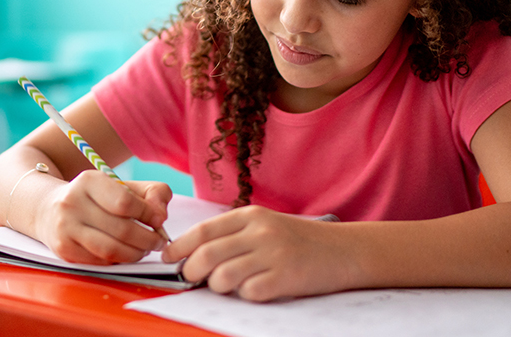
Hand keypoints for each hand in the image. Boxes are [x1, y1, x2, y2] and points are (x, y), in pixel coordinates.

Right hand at [33, 170, 171, 264]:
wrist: (48, 208)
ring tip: (144, 250)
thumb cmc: (94, 197)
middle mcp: (72, 203)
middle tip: (158, 241)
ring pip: (111, 250)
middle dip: (148, 239)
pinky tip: (124, 253)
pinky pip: (100, 261)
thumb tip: (160, 216)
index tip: (159, 220)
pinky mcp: (64, 250)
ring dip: (135, 254)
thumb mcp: (121, 184)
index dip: (148, 215)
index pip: (125, 202)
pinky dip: (118, 260)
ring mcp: (66, 228)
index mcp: (89, 181)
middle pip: (121, 229)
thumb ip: (151, 193)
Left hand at [161, 205, 351, 300]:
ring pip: (223, 276)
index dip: (179, 245)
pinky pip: (249, 292)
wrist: (343, 250)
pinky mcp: (286, 278)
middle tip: (191, 278)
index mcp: (250, 216)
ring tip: (226, 285)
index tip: (168, 257)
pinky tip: (254, 289)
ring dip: (217, 285)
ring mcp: (273, 255)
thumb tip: (192, 254)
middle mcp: (260, 232)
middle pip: (207, 254)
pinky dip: (244, 295)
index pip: (204, 230)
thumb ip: (233, 236)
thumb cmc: (298, 240)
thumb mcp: (265, 226)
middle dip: (191, 270)